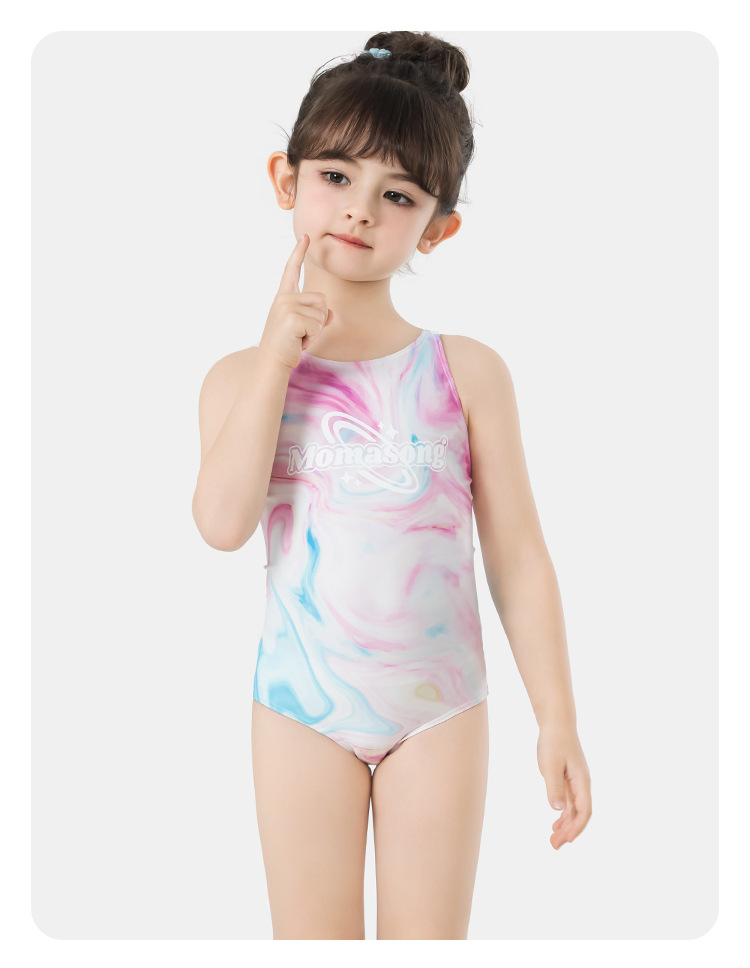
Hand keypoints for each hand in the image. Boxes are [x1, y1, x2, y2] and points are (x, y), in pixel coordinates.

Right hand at [257, 234, 332, 370]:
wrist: (272, 362)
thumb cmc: (288, 345)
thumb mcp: (304, 327)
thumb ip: (317, 317)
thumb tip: (330, 314)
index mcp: (284, 297)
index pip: (292, 270)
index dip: (298, 253)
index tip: (305, 236)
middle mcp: (284, 298)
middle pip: (322, 301)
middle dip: (318, 321)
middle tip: (300, 333)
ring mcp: (286, 307)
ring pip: (322, 314)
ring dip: (316, 331)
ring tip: (298, 338)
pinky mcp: (292, 319)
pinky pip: (318, 325)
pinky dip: (312, 337)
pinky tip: (298, 342)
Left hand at [537, 725, 591, 848]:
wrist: (557, 723)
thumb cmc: (554, 742)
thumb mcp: (550, 765)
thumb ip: (554, 787)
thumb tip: (558, 809)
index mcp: (582, 781)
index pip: (584, 810)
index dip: (577, 826)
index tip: (567, 840)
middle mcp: (582, 784)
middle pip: (580, 813)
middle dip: (569, 831)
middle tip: (554, 845)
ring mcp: (576, 782)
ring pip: (574, 810)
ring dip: (565, 825)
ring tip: (553, 840)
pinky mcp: (568, 780)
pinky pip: (569, 802)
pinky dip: (563, 814)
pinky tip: (555, 823)